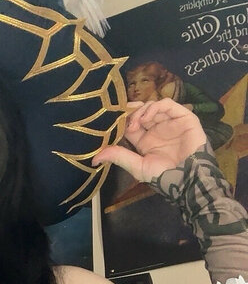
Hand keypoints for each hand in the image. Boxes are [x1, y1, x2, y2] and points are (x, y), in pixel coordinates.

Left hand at [92, 99, 207, 181]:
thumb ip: (118, 157)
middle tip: (122, 117)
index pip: (130, 124)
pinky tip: (147, 117)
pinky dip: (155, 107)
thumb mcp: (137, 166)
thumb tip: (94, 158)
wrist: (188, 178)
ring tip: (136, 122)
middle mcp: (157, 129)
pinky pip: (168, 104)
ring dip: (141, 110)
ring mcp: (170, 122)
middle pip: (141, 112)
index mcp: (145, 141)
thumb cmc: (164, 176)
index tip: (113, 123)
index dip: (122, 121)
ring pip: (153, 106)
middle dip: (130, 112)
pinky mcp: (183, 117)